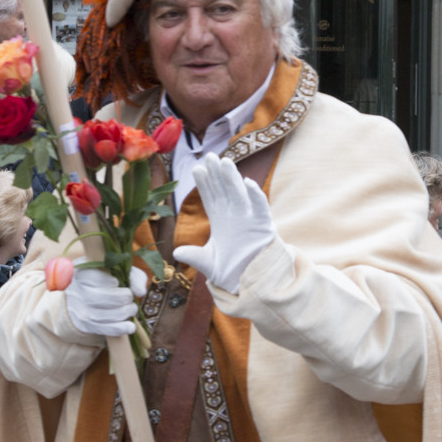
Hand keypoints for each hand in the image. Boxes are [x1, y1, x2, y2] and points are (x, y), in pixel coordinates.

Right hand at [65, 266, 145, 335]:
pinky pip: (106, 330)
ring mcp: (81, 311)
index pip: (95, 278)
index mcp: (82, 274)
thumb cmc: (104, 280)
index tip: (117, 282)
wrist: (81, 299)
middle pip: (103, 298)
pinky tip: (130, 326)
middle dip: (124, 298)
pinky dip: (122, 328)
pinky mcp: (86, 326)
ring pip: (107, 315)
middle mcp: (78, 292)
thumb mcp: (116, 271)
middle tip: (129, 297)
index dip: (112, 281)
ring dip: (126, 312)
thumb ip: (133, 275)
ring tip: (130, 308)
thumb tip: (140, 291)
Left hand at [173, 154, 275, 292]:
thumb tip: (177, 252)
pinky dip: (256, 197)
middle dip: (217, 174)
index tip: (196, 168)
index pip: (211, 198)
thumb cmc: (232, 272)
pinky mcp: (264, 227)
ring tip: (224, 162)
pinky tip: (248, 182)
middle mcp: (235, 217)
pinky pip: (261, 209)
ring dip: (232, 179)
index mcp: (221, 222)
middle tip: (209, 156)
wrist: (251, 285)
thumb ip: (195, 256)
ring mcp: (250, 220)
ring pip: (240, 195)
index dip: (204, 184)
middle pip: (224, 191)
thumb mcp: (209, 264)